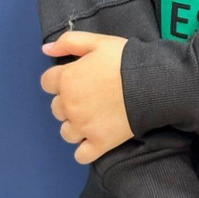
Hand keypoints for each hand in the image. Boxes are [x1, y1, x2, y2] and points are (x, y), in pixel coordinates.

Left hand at [39, 30, 132, 163]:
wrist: (152, 82)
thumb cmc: (125, 59)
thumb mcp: (98, 41)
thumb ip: (69, 42)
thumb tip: (46, 50)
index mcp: (67, 79)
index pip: (47, 83)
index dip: (61, 79)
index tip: (78, 78)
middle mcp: (69, 105)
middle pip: (56, 108)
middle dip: (69, 102)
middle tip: (92, 96)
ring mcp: (83, 127)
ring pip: (66, 132)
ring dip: (76, 126)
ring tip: (95, 118)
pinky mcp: (99, 143)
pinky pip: (81, 155)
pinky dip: (85, 150)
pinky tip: (96, 139)